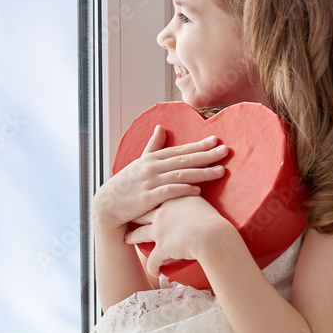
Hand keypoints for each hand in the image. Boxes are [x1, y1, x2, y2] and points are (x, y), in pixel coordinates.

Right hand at [92, 127, 227, 231]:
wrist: (107, 205)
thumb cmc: (126, 184)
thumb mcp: (138, 162)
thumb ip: (152, 146)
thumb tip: (161, 127)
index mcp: (152, 158)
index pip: (179, 150)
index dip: (198, 145)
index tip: (216, 140)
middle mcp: (152, 168)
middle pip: (183, 160)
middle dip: (206, 155)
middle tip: (225, 151)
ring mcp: (149, 183)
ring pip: (179, 175)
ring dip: (201, 173)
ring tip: (220, 171)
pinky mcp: (147, 199)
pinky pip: (168, 193)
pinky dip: (183, 190)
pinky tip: (198, 191)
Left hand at [124, 194, 228, 277]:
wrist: (212, 235)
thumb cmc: (213, 219)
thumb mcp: (202, 202)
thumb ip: (194, 198)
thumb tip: (198, 193)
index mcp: (172, 200)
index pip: (155, 197)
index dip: (147, 199)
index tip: (140, 199)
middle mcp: (162, 213)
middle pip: (142, 214)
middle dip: (133, 215)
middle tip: (126, 215)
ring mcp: (159, 231)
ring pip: (140, 234)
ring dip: (132, 237)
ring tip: (127, 239)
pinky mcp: (162, 248)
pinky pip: (152, 260)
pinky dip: (152, 267)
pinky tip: (153, 271)